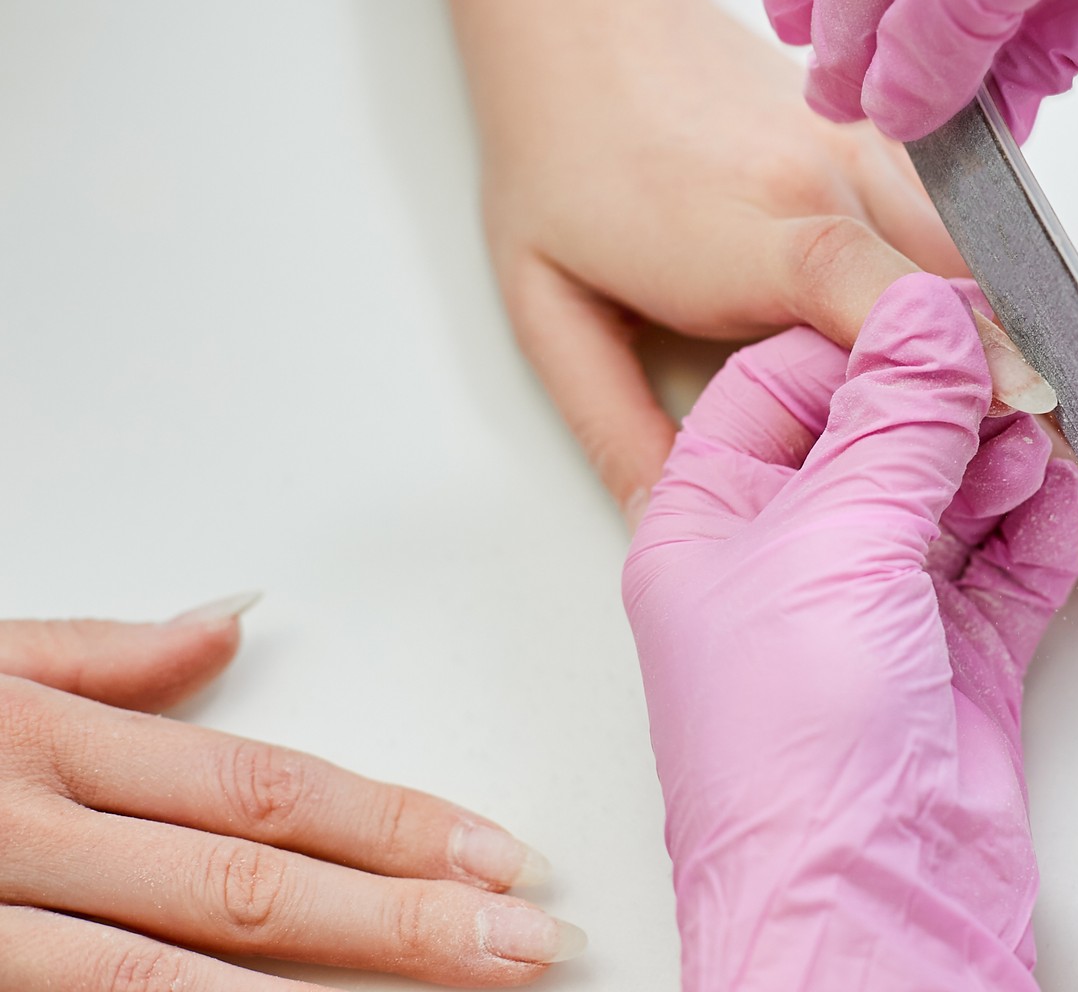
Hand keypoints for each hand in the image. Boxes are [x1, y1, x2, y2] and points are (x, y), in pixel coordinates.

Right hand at [0, 601, 582, 989]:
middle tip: (527, 944)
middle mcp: (25, 838)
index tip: (504, 856)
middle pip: (248, 888)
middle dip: (402, 924)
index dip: (395, 827)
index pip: (263, 790)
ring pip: (168, 978)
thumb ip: (97, 658)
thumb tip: (228, 621)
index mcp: (46, 744)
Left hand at [430, 0, 1054, 520]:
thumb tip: (669, 526)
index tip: (1034, 430)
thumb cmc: (568, 163)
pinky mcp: (914, 148)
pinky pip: (998, 236)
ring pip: (1010, 262)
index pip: (870, 291)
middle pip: (979, 289)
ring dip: (1068, 358)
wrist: (593, 22)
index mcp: (752, 227)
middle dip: (1051, 401)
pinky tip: (1077, 378)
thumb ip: (613, 424)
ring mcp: (890, 156)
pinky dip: (1044, 307)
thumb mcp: (550, 307)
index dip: (955, 358)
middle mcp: (839, 180)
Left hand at [623, 273, 1077, 990]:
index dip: (860, 337)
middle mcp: (789, 563)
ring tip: (1040, 431)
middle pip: (876, 434)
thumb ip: (892, 422)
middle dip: (947, 399)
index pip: (779, 385)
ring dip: (1000, 458)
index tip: (938, 309)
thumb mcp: (832, 546)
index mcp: (711, 525)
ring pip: (948, 493)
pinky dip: (1037, 527)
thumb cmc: (789, 761)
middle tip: (1009, 364)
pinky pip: (1004, 563)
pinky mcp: (952, 659)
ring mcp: (874, 612)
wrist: (866, 904)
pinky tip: (1058, 497)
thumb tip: (927, 322)